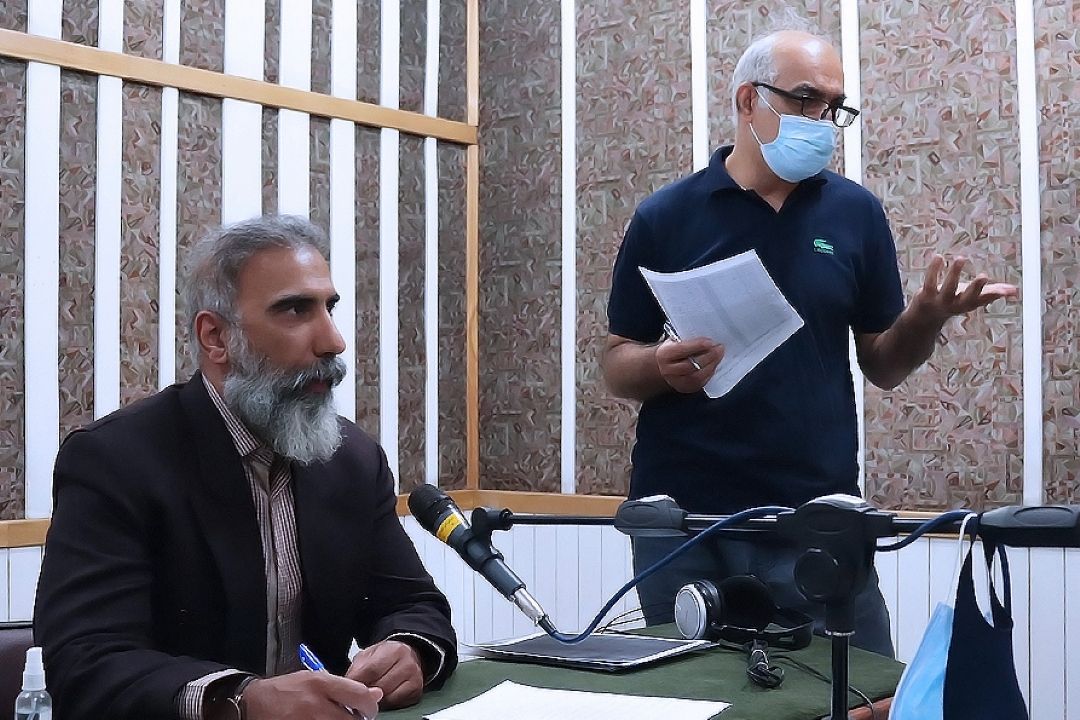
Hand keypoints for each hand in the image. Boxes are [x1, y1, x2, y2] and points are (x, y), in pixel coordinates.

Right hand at [243, 672, 381, 719]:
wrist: (253, 704)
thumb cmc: (287, 689)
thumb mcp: (314, 678)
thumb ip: (344, 687)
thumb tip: (376, 694)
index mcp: (320, 684)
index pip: (360, 696)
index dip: (371, 706)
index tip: (369, 709)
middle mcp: (315, 705)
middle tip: (356, 719)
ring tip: (337, 719)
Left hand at [346, 640, 424, 709]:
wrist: (408, 657)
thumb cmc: (385, 657)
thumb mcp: (369, 655)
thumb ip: (358, 668)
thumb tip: (347, 685)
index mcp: (394, 650)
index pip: (371, 670)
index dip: (357, 682)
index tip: (348, 688)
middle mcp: (407, 663)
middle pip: (380, 685)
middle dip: (366, 692)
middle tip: (357, 694)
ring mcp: (414, 677)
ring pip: (388, 696)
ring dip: (375, 699)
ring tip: (370, 694)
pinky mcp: (417, 690)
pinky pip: (396, 702)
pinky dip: (386, 703)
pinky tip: (382, 697)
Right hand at [656, 336, 723, 393]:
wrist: (664, 366)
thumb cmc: (673, 350)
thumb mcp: (675, 340)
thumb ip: (687, 338)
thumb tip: (706, 333)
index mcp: (664, 354)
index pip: (681, 349)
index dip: (697, 345)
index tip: (710, 341)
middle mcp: (668, 370)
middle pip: (691, 365)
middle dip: (708, 356)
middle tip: (719, 348)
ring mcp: (676, 382)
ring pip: (697, 376)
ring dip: (711, 365)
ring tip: (719, 355)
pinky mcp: (686, 388)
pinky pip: (701, 382)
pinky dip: (710, 372)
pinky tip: (714, 364)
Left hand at [913, 255, 1017, 323]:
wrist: (924, 317)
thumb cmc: (953, 302)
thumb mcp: (972, 297)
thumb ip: (992, 293)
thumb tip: (1015, 291)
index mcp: (969, 304)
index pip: (983, 300)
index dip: (993, 296)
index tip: (1004, 290)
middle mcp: (956, 304)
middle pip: (967, 298)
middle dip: (976, 288)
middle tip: (984, 277)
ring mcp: (940, 301)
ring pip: (948, 287)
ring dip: (955, 273)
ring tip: (961, 258)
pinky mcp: (925, 295)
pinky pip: (930, 281)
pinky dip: (934, 269)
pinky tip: (939, 256)